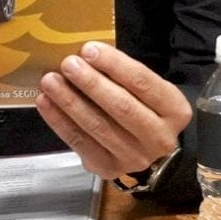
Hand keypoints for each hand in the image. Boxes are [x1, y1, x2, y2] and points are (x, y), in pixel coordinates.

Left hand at [36, 42, 192, 179]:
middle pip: (122, 107)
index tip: (89, 49)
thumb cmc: (143, 108)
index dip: (115, 65)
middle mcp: (160, 138)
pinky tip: (45, 102)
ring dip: (70, 102)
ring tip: (50, 81)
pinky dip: (59, 121)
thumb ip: (123, 76)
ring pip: (98, 127)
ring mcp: (135, 158)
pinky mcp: (109, 170)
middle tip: (68, 64)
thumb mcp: (146, 91)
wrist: (147, 150)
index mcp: (175, 111)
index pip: (144, 83)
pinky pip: (80, 143)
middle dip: (91, 84)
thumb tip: (85, 55)